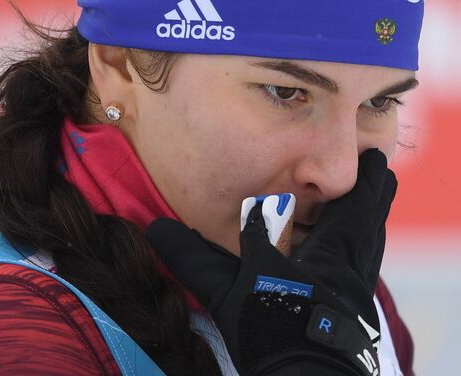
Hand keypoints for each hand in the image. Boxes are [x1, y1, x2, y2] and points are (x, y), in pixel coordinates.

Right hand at [146, 149, 396, 374]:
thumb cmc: (271, 332)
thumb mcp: (226, 293)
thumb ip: (193, 258)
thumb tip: (156, 228)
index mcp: (324, 257)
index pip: (344, 210)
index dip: (359, 184)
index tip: (372, 158)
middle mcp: (346, 269)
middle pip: (366, 224)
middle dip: (372, 196)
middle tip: (380, 174)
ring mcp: (354, 294)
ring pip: (369, 249)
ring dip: (370, 223)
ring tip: (372, 207)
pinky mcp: (355, 316)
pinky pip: (365, 272)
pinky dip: (364, 253)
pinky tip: (355, 262)